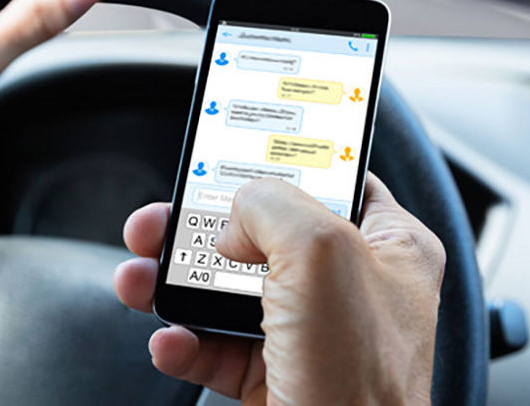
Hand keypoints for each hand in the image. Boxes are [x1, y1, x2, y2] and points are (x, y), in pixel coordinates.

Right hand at [113, 175, 444, 404]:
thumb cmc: (361, 377)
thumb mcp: (319, 253)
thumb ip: (271, 204)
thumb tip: (234, 217)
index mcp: (390, 246)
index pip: (334, 179)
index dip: (281, 161)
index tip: (233, 151)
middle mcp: (352, 288)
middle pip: (262, 234)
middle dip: (200, 228)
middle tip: (161, 220)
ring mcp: (313, 337)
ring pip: (228, 292)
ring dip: (175, 283)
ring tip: (139, 278)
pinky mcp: (278, 379)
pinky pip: (218, 349)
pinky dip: (184, 343)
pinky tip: (170, 341)